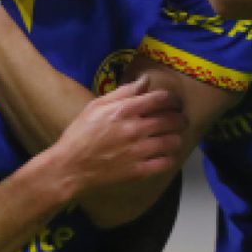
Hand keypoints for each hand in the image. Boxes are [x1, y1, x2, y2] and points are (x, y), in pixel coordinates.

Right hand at [50, 75, 183, 197]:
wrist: (70, 167)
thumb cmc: (80, 134)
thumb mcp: (96, 106)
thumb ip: (123, 92)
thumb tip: (145, 80)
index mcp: (123, 111)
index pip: (160, 99)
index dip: (173, 99)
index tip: (174, 102)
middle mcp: (134, 129)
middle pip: (171, 120)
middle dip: (181, 118)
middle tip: (181, 119)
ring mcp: (138, 152)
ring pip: (172, 142)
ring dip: (176, 138)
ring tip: (173, 137)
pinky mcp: (139, 171)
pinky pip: (166, 163)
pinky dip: (170, 158)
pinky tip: (166, 155)